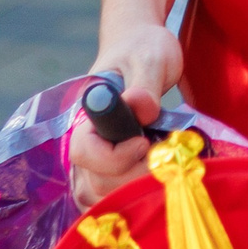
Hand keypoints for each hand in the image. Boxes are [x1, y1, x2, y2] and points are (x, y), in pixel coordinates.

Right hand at [69, 22, 181, 210]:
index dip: (116, 157)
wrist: (142, 47)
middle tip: (163, 159)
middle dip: (132, 178)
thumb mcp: (151, 58)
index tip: (145, 141)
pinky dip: (127, 201)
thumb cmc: (144, 48)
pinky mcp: (109, 167)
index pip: (84, 152)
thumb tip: (141, 107)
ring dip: (132, 193)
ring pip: (98, 196)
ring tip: (161, 170)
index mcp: (89, 113)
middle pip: (93, 182)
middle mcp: (86, 138)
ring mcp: (96, 157)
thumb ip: (146, 84)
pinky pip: (106, 198)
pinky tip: (153, 186)